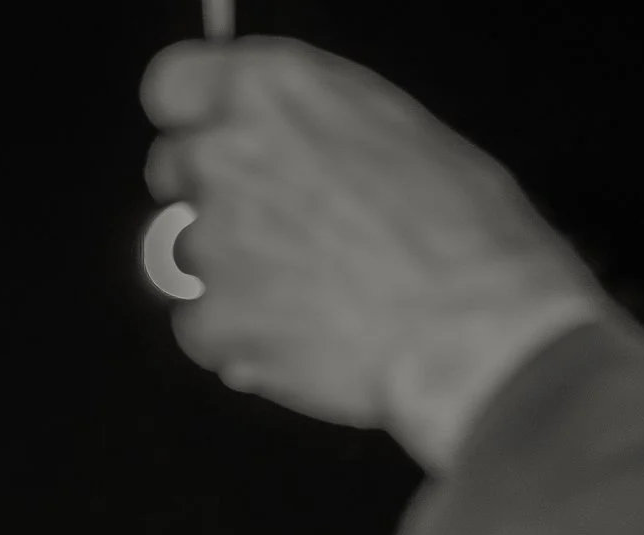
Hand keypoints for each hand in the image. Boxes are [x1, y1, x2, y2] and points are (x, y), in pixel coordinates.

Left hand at [142, 41, 601, 469]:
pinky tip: (293, 336)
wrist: (472, 328)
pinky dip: (234, 340)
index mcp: (273, 88)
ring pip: (183, 256)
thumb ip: (308, 123)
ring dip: (226, 275)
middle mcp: (229, 154)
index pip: (171, 86)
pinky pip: (198, 330)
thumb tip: (277, 137)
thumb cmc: (459, 230)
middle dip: (210, 197)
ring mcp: (214, 243)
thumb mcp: (389, 126)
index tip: (209, 139)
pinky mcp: (215, 323)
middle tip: (272, 230)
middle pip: (171, 170)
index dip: (190, 118)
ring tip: (301, 293)